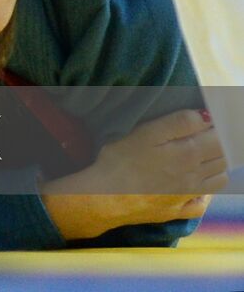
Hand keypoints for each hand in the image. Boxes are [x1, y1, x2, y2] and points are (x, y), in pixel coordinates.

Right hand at [40, 108, 226, 239]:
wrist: (106, 196)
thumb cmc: (122, 159)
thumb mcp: (148, 132)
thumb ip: (180, 122)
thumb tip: (207, 116)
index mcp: (189, 154)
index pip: (218, 137)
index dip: (216, 125)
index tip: (207, 117)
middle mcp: (194, 176)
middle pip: (221, 157)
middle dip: (219, 142)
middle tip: (205, 131)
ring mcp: (187, 195)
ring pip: (217, 179)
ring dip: (217, 164)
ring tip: (203, 152)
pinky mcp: (176, 210)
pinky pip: (201, 204)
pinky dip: (206, 194)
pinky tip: (197, 186)